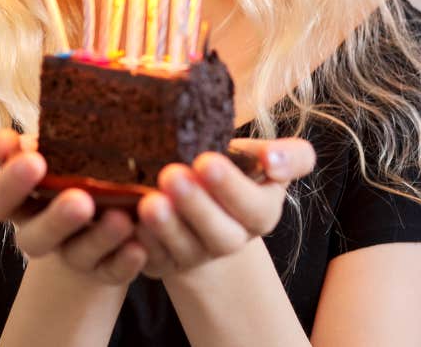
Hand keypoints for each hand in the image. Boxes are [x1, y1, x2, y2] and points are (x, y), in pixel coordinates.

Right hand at [0, 128, 147, 283]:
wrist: (108, 199)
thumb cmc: (76, 153)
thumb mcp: (62, 138)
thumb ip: (50, 131)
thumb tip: (44, 108)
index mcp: (18, 196)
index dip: (8, 182)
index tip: (32, 159)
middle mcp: (37, 228)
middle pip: (31, 237)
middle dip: (54, 220)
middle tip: (79, 200)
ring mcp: (70, 251)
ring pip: (73, 254)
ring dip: (96, 239)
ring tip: (120, 219)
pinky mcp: (103, 268)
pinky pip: (110, 271)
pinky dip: (123, 261)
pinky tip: (138, 247)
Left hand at [134, 137, 316, 279]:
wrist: (198, 193)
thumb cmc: (233, 167)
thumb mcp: (264, 157)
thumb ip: (290, 156)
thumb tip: (273, 161)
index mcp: (260, 213)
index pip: (255, 208)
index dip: (232, 188)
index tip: (206, 160)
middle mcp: (230, 240)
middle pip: (220, 235)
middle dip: (196, 206)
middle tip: (172, 175)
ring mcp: (195, 256)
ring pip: (184, 249)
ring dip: (167, 227)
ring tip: (149, 201)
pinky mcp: (163, 263)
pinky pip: (152, 259)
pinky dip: (142, 242)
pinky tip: (130, 221)